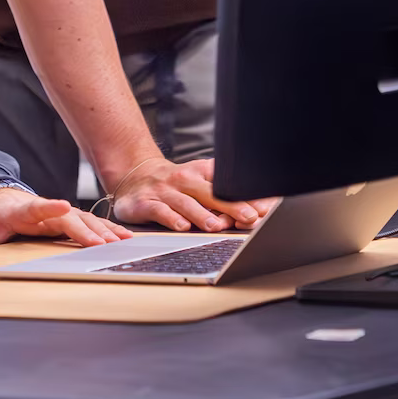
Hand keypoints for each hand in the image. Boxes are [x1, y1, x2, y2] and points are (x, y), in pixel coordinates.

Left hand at [0, 187, 130, 251]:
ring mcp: (58, 212)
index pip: (35, 207)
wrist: (2, 198)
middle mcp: (44, 208)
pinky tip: (124, 236)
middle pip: (67, 218)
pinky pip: (90, 223)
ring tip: (121, 242)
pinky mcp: (68, 218)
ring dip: (102, 230)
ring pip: (83, 219)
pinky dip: (107, 229)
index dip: (49, 206)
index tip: (63, 205)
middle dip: (85, 229)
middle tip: (102, 244)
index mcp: (20, 210)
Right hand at [103, 157, 275, 232]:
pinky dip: (171, 218)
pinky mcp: (145, 203)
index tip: (262, 208)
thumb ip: (222, 193)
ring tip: (216, 226)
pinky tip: (181, 226)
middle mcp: (182, 179)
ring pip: (185, 203)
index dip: (244, 194)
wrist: (135, 175)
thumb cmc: (175, 183)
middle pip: (209, 193)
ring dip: (201, 215)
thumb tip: (257, 210)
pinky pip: (160, 211)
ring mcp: (163, 191)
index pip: (224, 182)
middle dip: (230, 205)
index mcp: (199, 172)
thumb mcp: (198, 178)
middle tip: (248, 217)